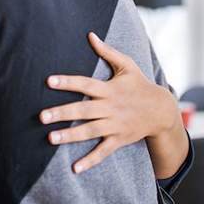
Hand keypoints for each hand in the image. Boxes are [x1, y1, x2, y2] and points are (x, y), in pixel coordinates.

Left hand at [39, 32, 177, 173]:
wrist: (162, 110)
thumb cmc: (140, 84)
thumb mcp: (127, 65)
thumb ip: (107, 51)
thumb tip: (90, 35)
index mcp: (109, 89)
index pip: (85, 84)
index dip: (68, 82)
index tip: (49, 81)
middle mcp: (110, 107)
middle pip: (83, 110)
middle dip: (62, 113)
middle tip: (42, 116)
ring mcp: (115, 125)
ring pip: (90, 131)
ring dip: (70, 135)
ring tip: (51, 138)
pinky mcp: (119, 139)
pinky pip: (103, 151)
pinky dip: (90, 160)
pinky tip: (75, 168)